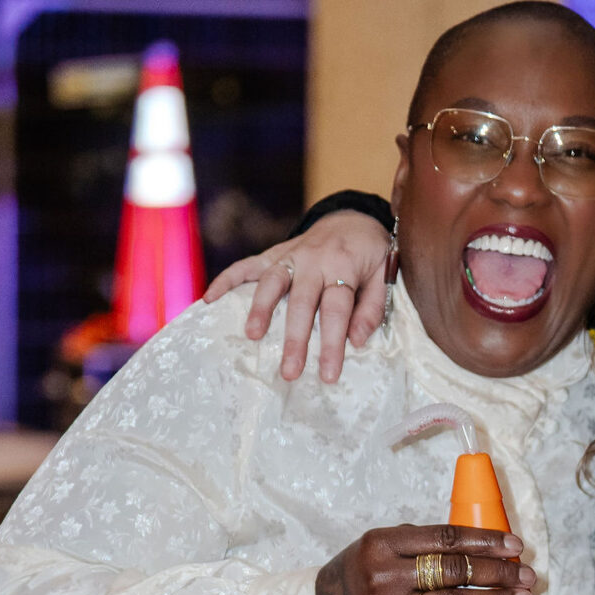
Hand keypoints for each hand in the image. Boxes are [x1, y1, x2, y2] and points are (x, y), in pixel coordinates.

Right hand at [203, 211, 393, 381]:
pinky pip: (246, 265)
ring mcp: (289, 256)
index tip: (328, 375)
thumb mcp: (385, 275)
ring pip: (271, 282)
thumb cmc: (370, 255)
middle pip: (301, 302)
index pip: (336, 310)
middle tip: (289, 371)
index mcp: (343, 266)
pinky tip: (209, 299)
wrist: (352, 218)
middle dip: (294, 338)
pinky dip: (226, 280)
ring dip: (259, 308)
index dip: (332, 343)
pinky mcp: (273, 254)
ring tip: (252, 337)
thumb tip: (357, 340)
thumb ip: (372, 307)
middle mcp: (312, 260)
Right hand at [315, 524, 534, 594]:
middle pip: (455, 570)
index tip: (514, 545)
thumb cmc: (357, 574)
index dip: (485, 541)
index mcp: (384, 544)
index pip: (446, 538)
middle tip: (527, 575)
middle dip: (498, 572)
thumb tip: (475, 543)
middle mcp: (387, 575)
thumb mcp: (377, 546)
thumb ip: (417, 542)